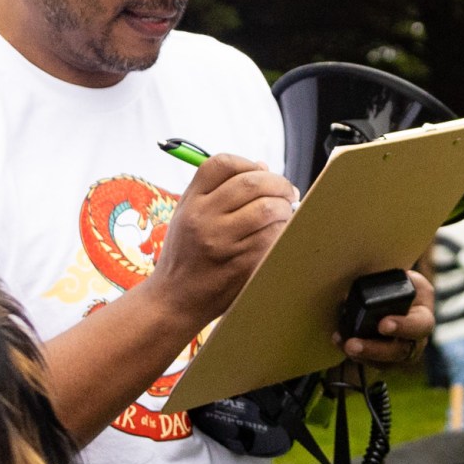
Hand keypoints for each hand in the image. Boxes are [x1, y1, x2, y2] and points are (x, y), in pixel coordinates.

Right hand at [147, 153, 294, 327]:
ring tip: (284, 214)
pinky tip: (278, 235)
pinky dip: (282, 232)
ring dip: (284, 209)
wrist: (174, 299)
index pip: (222, 164)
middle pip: (252, 183)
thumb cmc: (187, 254)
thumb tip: (263, 167)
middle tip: (288, 192)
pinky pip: (273, 238)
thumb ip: (220, 190)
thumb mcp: (188, 215)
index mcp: (191, 202)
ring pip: (268, 209)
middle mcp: (204, 218)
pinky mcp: (241, 264)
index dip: (248, 163)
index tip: (262, 172)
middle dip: (278, 184)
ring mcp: (223, 242)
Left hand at [334, 260, 438, 377]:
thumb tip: (365, 284)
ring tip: (344, 345)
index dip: (403, 327)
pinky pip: (372, 363)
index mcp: (424, 315)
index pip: (420, 325)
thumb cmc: (400, 286)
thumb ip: (393, 280)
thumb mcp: (404, 277)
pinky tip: (340, 342)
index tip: (383, 324)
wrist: (395, 296)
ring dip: (362, 355)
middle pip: (400, 351)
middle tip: (353, 344)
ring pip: (385, 363)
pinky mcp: (386, 360)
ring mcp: (402, 353)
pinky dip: (354, 354)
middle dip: (375, 349)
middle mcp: (417, 339)